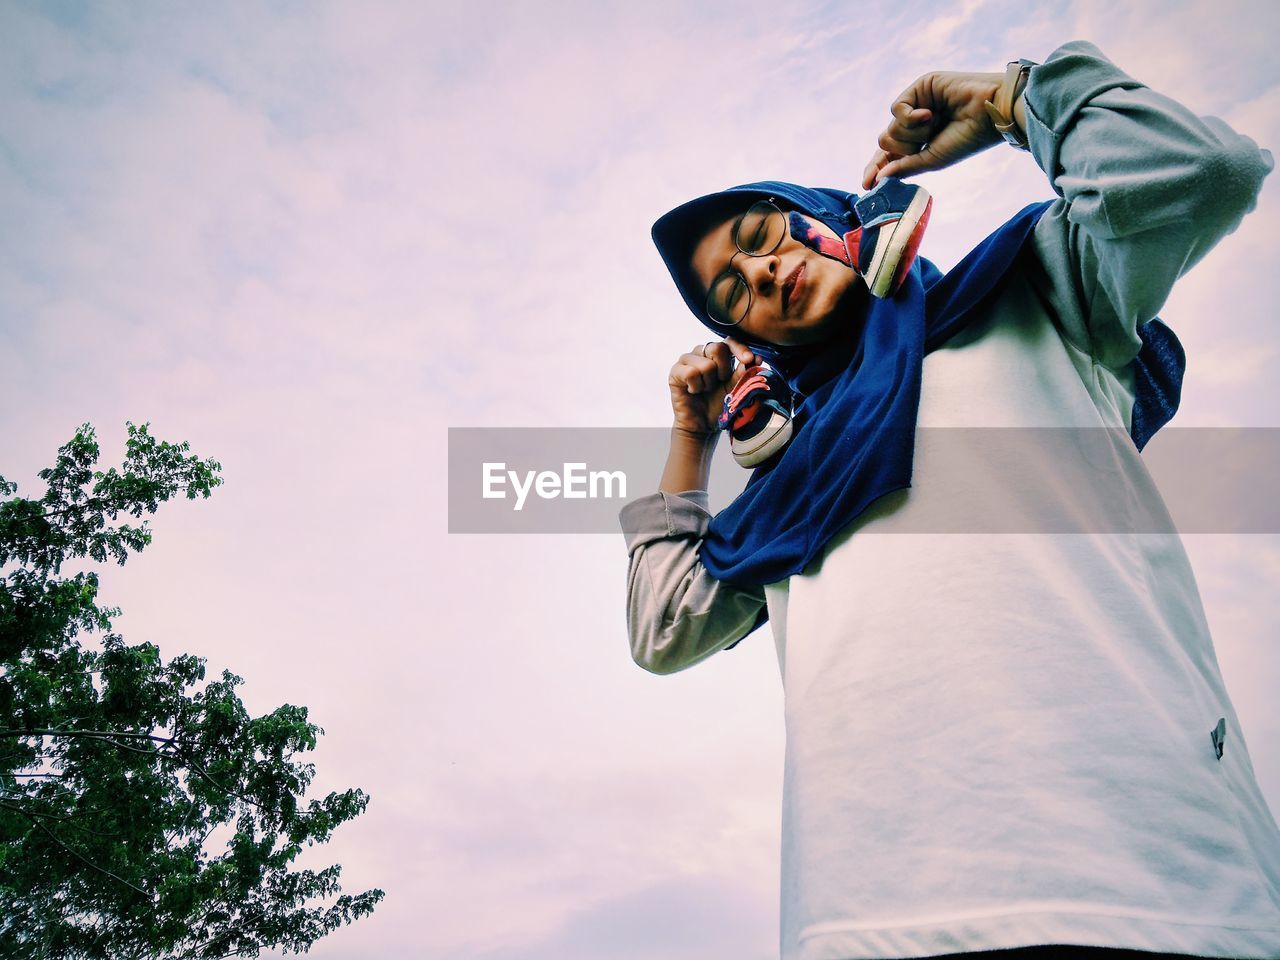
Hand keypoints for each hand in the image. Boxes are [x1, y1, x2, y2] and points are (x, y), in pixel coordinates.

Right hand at [667, 336, 756, 439]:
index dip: (740, 349)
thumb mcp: (735, 387)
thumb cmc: (718, 403)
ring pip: (706, 364)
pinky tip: (693, 392)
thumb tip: (755, 358)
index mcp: (717, 353)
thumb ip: (743, 372)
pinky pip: (691, 373)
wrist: (702, 424)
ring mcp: (686, 360)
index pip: (729, 341)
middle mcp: (701, 352)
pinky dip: (696, 387)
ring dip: (709, 383)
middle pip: (717, 348)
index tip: (749, 360)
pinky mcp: (675, 371)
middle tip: (719, 383)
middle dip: (724, 370)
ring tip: (705, 390)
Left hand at [862, 71, 1004, 188]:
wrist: (988, 113)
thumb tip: (879, 177)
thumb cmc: (966, 139)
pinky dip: (910, 117)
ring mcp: (917, 105)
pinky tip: (929, 114)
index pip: (890, 156)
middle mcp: (916, 124)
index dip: (876, 168)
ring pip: (891, 127)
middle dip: (903, 148)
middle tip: (924, 142)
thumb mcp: (932, 160)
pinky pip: (897, 108)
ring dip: (912, 132)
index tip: (865, 184)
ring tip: (936, 124)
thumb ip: (905, 167)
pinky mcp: (919, 88)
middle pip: (886, 142)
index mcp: (920, 142)